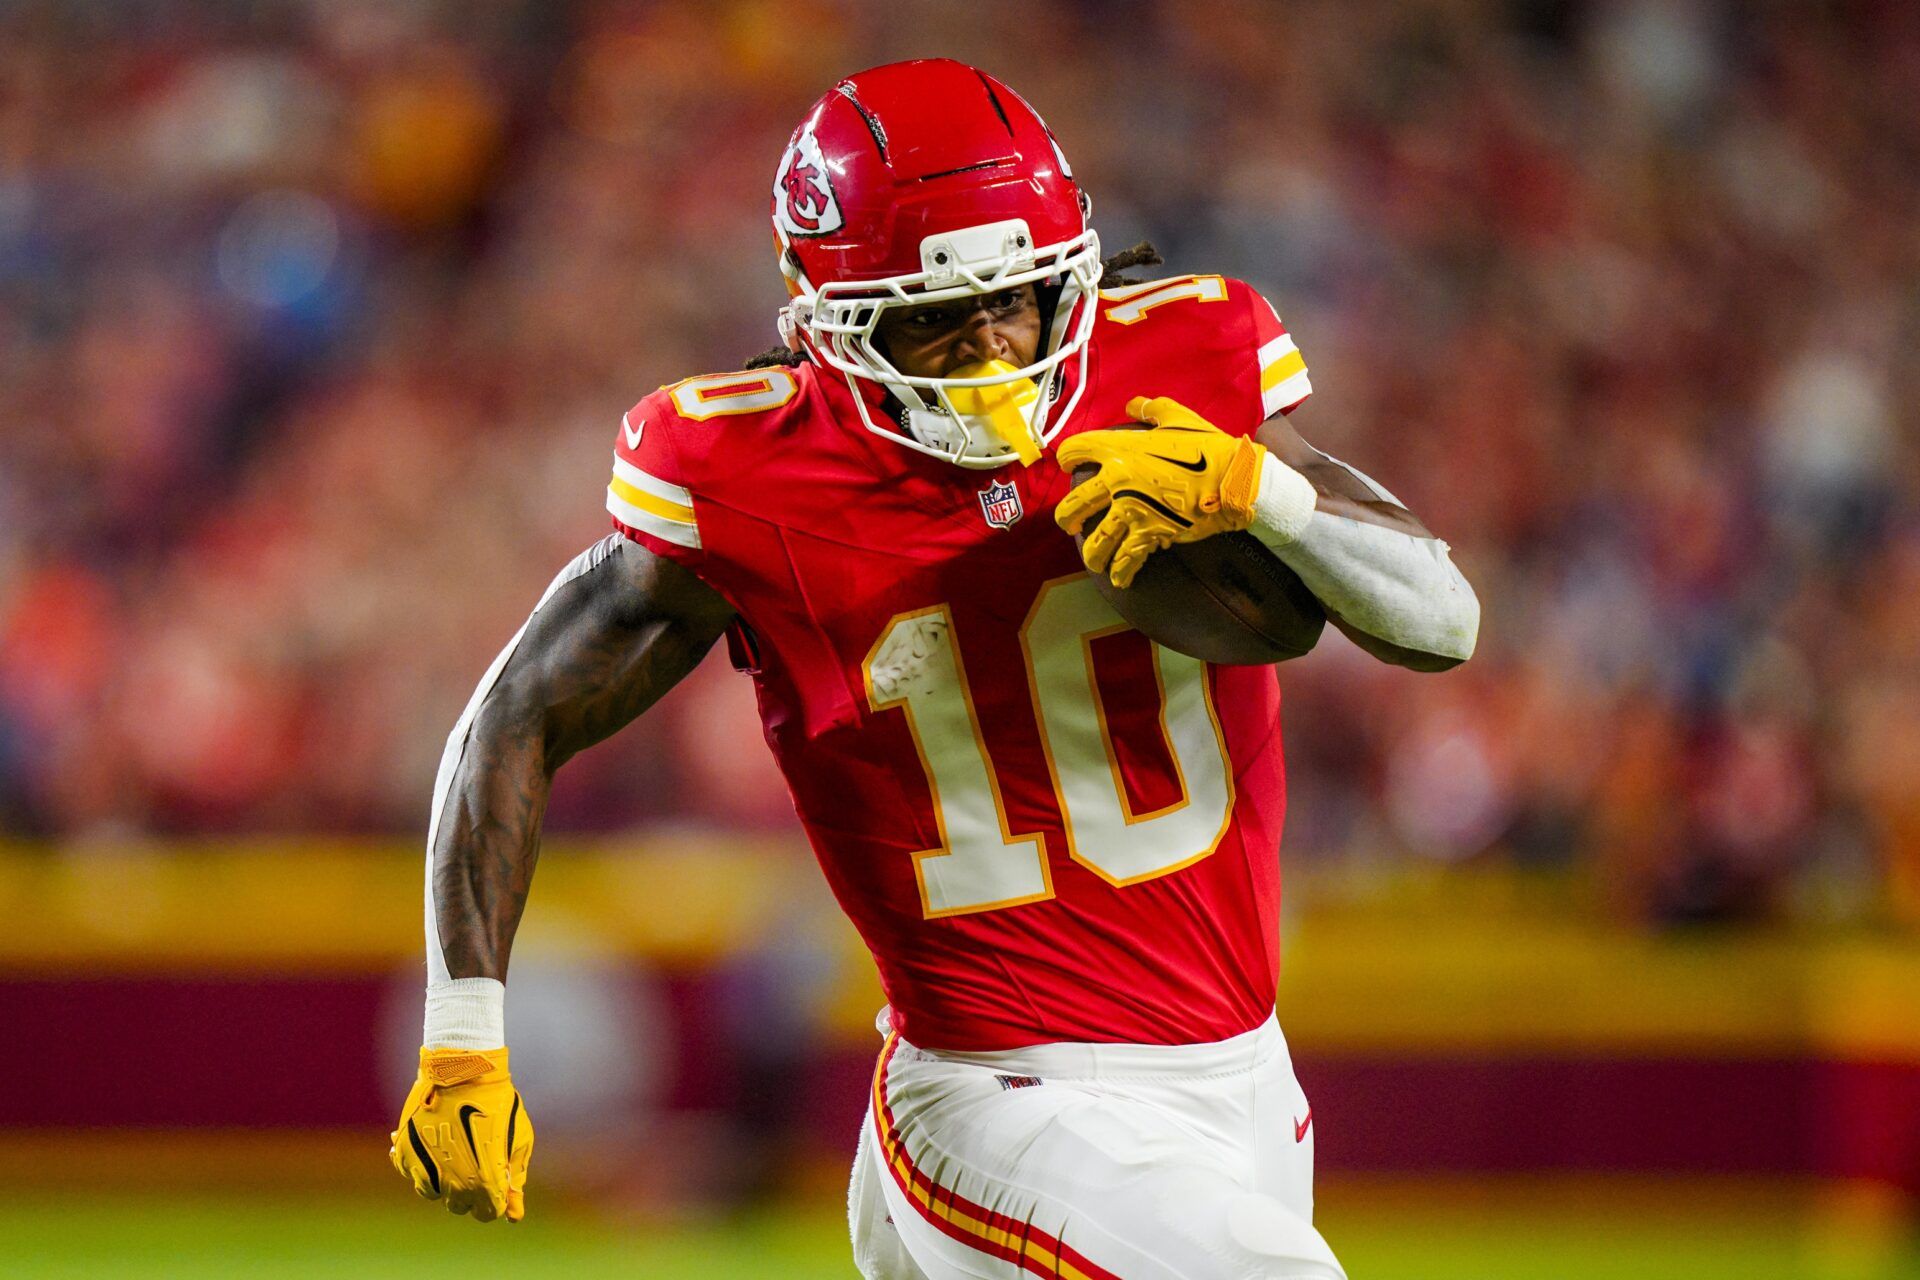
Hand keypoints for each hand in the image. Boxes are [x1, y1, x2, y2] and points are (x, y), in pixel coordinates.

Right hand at [390, 1047, 533, 1222]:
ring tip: (454, 1149)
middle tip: (475, 1159)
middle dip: (469, 1190)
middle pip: (459, 1206)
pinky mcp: (405, 1156)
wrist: (462, 1071)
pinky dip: (421, 1164)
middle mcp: (454, 1184)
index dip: (495, 1198)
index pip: (488, 1213)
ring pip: (433, 1194)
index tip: (496, 1180)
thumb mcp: (519, 1140)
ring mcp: (426, 1171)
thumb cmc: (497, 1103)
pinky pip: (412, 1174)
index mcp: (485, 1184)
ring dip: (444, 1179)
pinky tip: (433, 1142)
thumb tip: (514, 1214)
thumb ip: (515, 1178)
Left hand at [1055, 397, 1267, 587]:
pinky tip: (1119, 579)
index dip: (1068, 457)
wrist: (1233, 480)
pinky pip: (1128, 558)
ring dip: (1093, 554)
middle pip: (1075, 503)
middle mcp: (1118, 481)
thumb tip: (1134, 404)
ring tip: (1093, 561)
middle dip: (1067, 516)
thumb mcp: (1179, 418)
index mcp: (1120, 450)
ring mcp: (1131, 511)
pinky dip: (1122, 572)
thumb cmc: (1208, 446)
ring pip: (1098, 540)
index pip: (1076, 449)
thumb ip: (1152, 409)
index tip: (1068, 465)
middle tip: (1069, 523)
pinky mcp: (1149, 533)